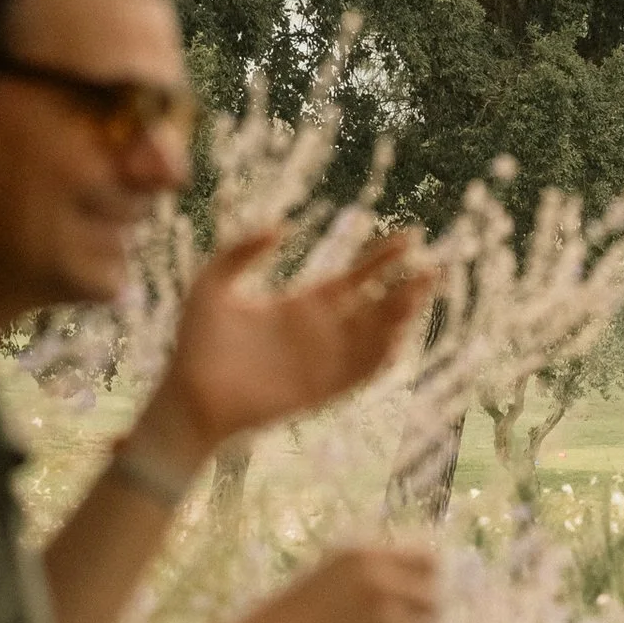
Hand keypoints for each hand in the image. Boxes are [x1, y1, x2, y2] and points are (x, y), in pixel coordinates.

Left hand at [153, 224, 434, 458]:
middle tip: (435, 267)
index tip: (410, 237)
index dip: (383, 258)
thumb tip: (281, 225)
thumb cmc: (196, 343)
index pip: (355, 278)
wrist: (189, 397)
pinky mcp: (323, 390)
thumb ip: (241, 251)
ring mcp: (325, 362)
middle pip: (377, 306)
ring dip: (401, 317)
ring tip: (420, 292)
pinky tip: (398, 337)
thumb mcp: (212, 284)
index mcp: (302, 305)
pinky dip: (381, 357)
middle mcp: (321, 333)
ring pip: (377, 336)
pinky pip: (362, 373)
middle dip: (407, 288)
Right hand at [242, 541, 439, 622]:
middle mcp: (384, 586)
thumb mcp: (331, 570)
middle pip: (433, 598)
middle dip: (417, 614)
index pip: (429, 560)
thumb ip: (377, 567)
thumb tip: (428, 570)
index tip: (414, 592)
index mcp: (367, 557)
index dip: (424, 578)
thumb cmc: (292, 615)